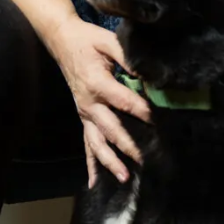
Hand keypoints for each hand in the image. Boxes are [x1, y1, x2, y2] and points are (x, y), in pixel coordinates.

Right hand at [49, 19, 153, 187]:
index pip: (124, 102)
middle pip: (112, 129)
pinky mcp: (83, 117)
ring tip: (124, 177)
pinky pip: (86, 143)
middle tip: (148, 161)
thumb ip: (129, 58)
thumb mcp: (109, 41)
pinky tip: (95, 183)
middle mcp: (89, 103)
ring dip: (110, 161)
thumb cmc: (88, 40)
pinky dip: (91, 164)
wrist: (62, 41)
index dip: (143, 112)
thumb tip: (150, 75)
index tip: (161, 123)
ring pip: (97, 142)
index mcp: (97, 83)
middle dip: (130, 146)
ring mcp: (84, 113)